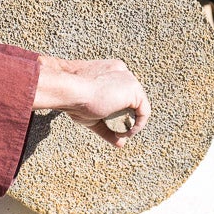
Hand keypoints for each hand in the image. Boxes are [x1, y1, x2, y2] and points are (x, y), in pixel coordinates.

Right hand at [34, 55, 150, 146]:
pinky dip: (137, 126)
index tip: (110, 124)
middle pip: (131, 98)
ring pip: (138, 105)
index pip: (122, 93)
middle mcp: (121, 72)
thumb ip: (107, 127)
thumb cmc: (74, 100)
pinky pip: (144, 111)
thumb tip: (120, 143)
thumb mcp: (93, 116)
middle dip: (126, 117)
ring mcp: (128, 79)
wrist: (70, 91)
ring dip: (132, 123)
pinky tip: (125, 133)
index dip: (119, 112)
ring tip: (119, 133)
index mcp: (110, 71)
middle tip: (117, 131)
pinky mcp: (134, 89)